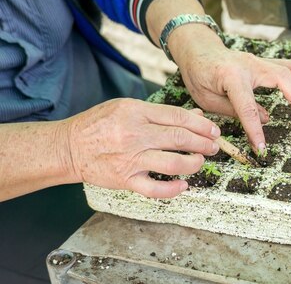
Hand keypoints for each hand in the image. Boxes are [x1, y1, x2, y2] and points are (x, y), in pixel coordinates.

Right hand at [66, 98, 220, 197]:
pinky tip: (184, 185)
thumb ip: (162, 113)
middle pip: (180, 138)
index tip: (213, 131)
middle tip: (214, 146)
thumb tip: (195, 114)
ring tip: (200, 161)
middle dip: (203, 143)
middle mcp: (135, 135)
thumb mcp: (128, 108)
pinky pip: (155, 189)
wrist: (68, 147)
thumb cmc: (99, 124)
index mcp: (136, 113)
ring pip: (173, 163)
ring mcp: (131, 159)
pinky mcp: (126, 180)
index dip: (201, 124)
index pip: (178, 117)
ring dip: (194, 163)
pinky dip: (173, 189)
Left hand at [144, 0, 290, 153]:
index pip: (248, 108)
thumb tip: (264, 120)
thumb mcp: (208, 99)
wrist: (198, 51)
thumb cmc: (199, 75)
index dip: (256, 130)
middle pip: (282, 78)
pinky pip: (287, 67)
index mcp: (231, 76)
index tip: (262, 147)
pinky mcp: (264, 62)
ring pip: (290, 68)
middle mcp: (249, 65)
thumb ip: (235, 111)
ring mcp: (258, 60)